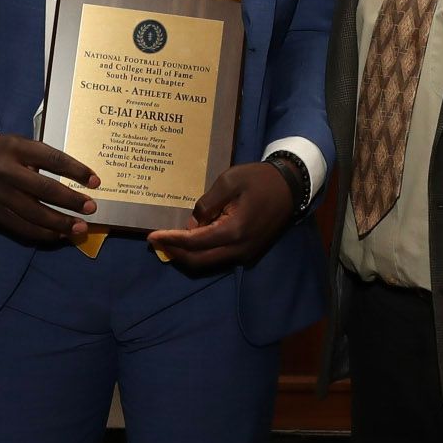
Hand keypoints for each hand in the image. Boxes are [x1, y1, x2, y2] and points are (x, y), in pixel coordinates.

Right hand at [0, 134, 97, 243]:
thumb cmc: (3, 153)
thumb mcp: (21, 145)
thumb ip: (43, 158)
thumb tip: (78, 180)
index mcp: (16, 148)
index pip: (52, 159)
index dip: (76, 170)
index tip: (95, 181)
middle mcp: (5, 171)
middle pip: (43, 189)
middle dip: (70, 201)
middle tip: (91, 208)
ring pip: (33, 214)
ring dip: (59, 223)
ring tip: (79, 228)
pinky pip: (20, 228)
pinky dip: (42, 233)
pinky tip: (58, 235)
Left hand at [147, 161, 293, 270]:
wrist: (291, 187)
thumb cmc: (259, 179)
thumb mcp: (228, 181)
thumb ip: (207, 204)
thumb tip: (191, 224)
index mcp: (234, 230)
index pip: (194, 242)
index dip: (171, 240)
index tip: (151, 236)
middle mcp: (239, 249)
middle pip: (198, 260)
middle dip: (175, 252)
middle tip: (156, 242)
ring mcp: (246, 254)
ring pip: (209, 262)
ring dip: (187, 255)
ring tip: (168, 242)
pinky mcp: (249, 252)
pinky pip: (219, 258)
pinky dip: (202, 253)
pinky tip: (191, 241)